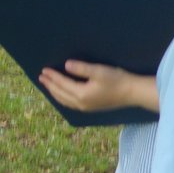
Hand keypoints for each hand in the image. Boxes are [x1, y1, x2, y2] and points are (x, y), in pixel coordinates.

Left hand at [37, 59, 153, 111]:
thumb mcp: (99, 71)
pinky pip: (70, 104)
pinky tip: (63, 95)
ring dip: (55, 93)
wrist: (132, 93)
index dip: (53, 76)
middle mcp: (80, 103)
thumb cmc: (117, 80)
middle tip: (41, 77)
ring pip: (64, 101)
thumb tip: (66, 65)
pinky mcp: (90, 108)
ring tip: (48, 86)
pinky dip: (62, 98)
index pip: (62, 84)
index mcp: (81, 94)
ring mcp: (85, 107)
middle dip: (50, 85)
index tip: (44, 70)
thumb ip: (81, 68)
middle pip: (60, 94)